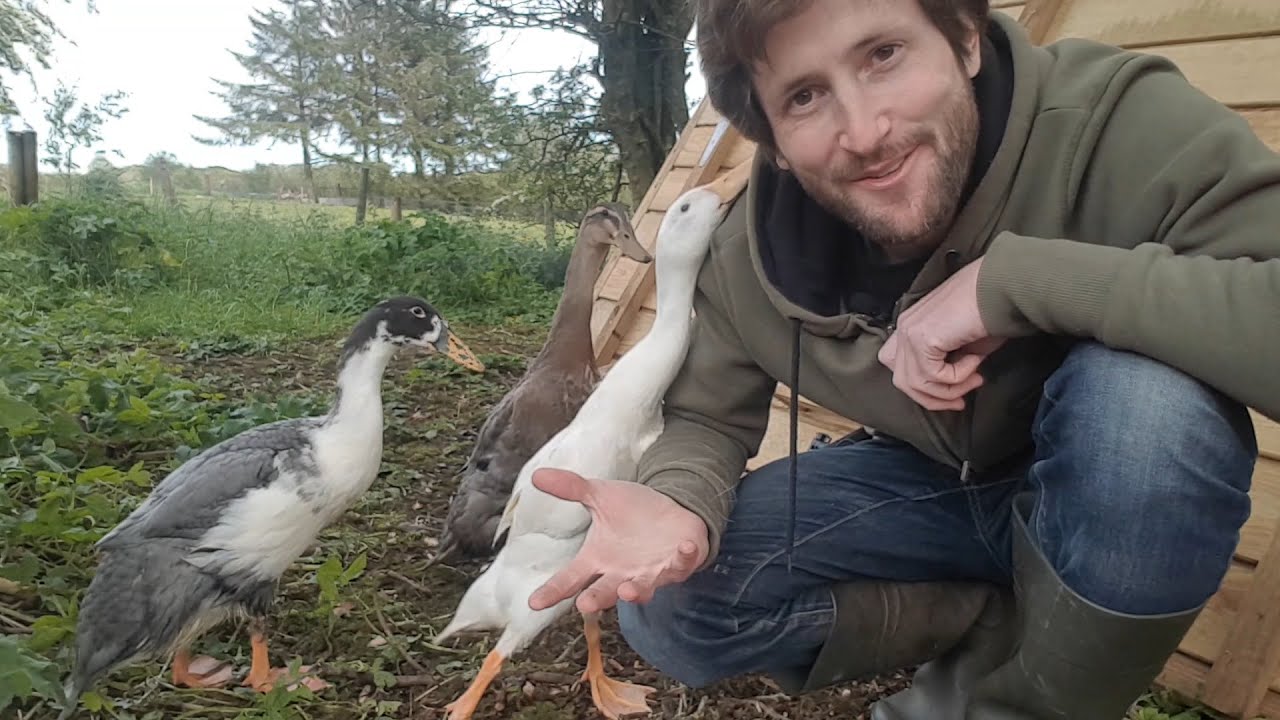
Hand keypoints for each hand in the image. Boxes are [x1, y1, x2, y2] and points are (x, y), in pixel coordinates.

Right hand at [526, 468, 709, 613]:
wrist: (670, 513)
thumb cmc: (633, 512)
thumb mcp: (601, 495)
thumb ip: (572, 488)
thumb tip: (537, 475)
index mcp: (598, 560)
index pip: (570, 578)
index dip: (553, 591)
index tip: (534, 602)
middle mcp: (621, 574)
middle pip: (604, 592)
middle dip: (596, 599)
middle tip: (584, 605)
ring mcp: (650, 573)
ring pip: (642, 588)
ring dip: (636, 592)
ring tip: (627, 591)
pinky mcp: (678, 564)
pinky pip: (682, 564)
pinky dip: (684, 558)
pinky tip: (686, 547)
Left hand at [877, 258, 1005, 410]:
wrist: (1001, 286)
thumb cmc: (989, 311)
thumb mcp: (961, 344)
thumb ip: (945, 363)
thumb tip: (948, 388)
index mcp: (910, 324)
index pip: (896, 367)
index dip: (922, 389)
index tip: (953, 397)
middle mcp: (905, 327)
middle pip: (903, 382)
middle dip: (934, 399)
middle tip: (961, 402)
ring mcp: (910, 331)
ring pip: (916, 384)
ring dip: (950, 390)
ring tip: (976, 378)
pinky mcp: (921, 337)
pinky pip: (934, 376)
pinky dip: (958, 376)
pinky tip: (975, 359)